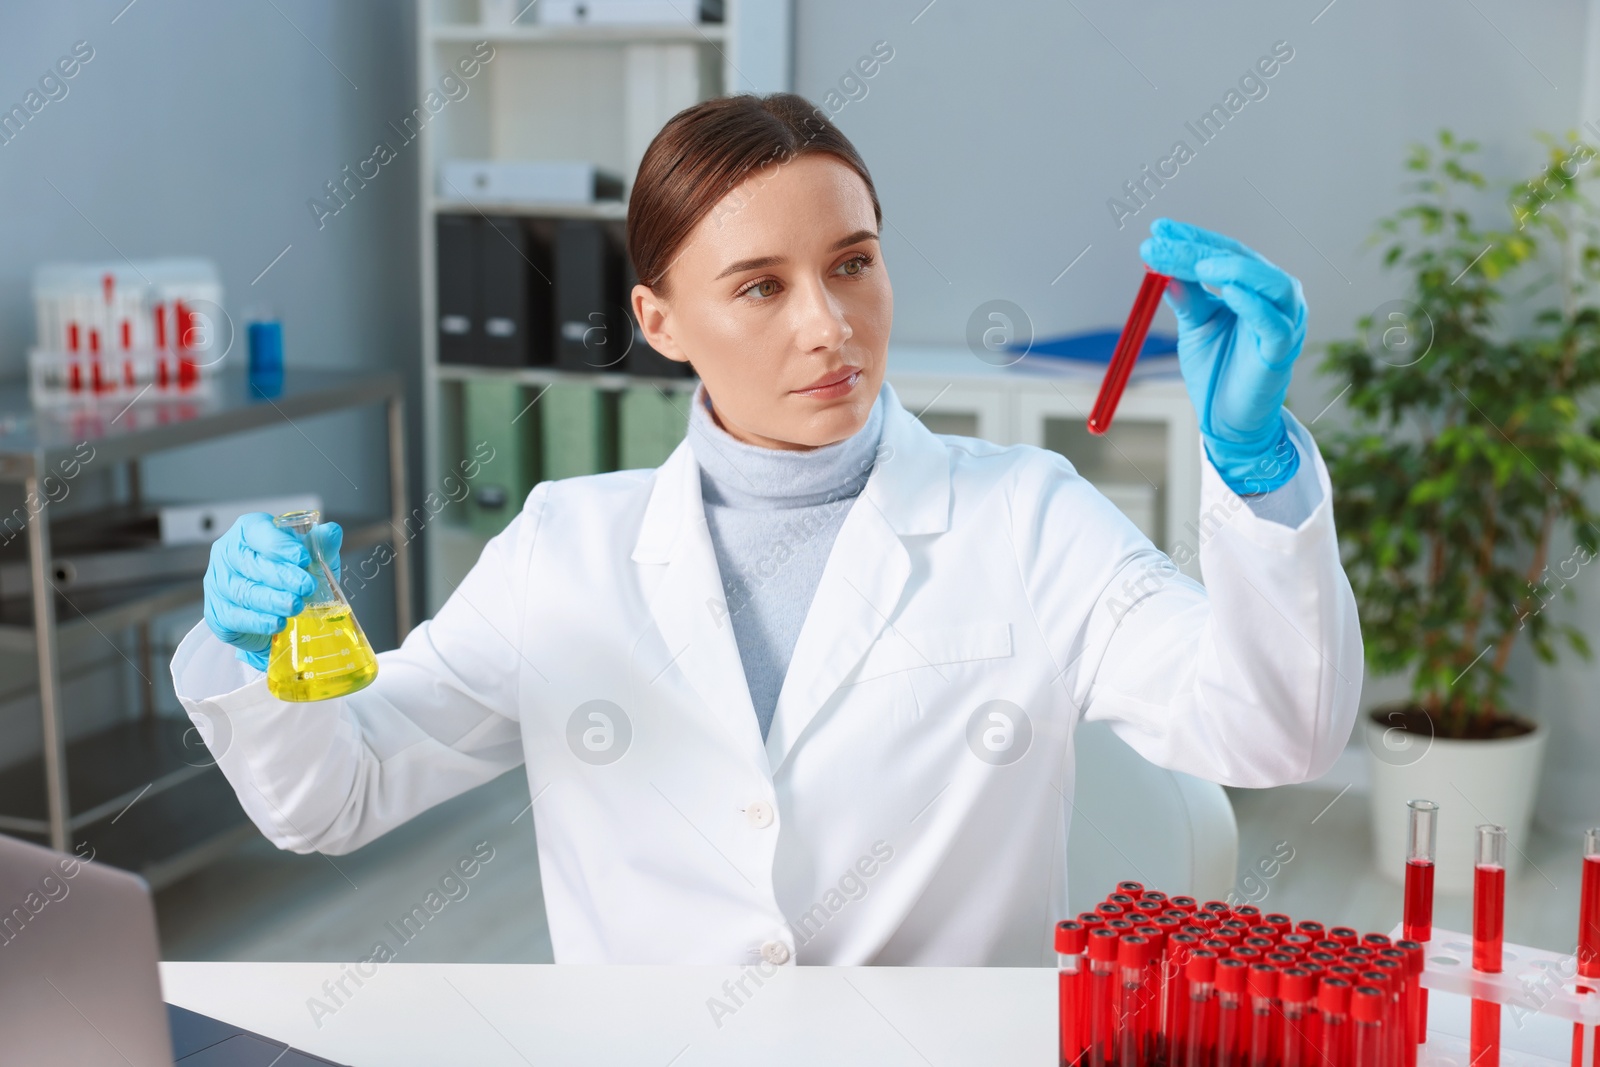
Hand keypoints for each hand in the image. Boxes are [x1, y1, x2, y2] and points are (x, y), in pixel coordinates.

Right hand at [203, 514, 342, 670]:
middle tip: (306, 586)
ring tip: (295, 605)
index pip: (258, 531)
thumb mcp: (310, 557)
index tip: (303, 557)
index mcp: (248, 531)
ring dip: (272, 600)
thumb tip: (332, 532)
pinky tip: (278, 623)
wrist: (272, 608)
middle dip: (281, 576)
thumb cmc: (289, 572)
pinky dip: (259, 621)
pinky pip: (236, 617)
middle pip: (250, 563)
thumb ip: (320, 544)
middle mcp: (228, 554)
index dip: (279, 544)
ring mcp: (219, 583)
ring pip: (243, 591)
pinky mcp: (218, 612)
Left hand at [1138, 217, 1306, 493]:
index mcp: (1254, 287)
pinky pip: (1274, 323)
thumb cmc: (1216, 368)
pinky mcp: (1283, 349)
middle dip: (1200, 250)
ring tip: (1200, 263)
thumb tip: (1160, 268)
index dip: (1192, 239)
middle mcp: (1275, 298)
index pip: (1225, 251)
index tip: (1157, 229)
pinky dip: (1253, 304)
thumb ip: (1185, 297)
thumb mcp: (1194, 325)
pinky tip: (1228, 292)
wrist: (1227, 419)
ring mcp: (1285, 322)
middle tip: (1161, 244)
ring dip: (1234, 269)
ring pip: (1271, 284)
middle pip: (1242, 261)